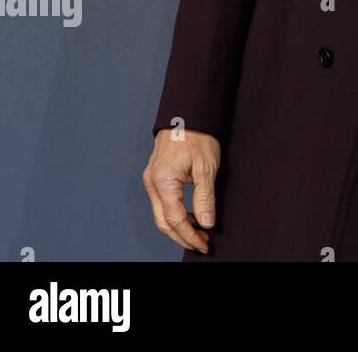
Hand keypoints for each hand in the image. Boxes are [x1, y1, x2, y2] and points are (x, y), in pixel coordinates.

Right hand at [142, 127, 220, 252]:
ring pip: (161, 214)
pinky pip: (162, 203)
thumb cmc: (197, 136)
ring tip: (198, 232)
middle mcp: (152, 183)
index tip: (204, 243)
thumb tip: (206, 222)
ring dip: (178, 226)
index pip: (174, 219)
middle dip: (182, 236)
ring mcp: (151, 180)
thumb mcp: (206, 167)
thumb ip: (205, 197)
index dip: (190, 234)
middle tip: (201, 243)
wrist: (188, 114)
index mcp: (163, 181)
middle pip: (163, 222)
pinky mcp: (155, 177)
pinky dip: (174, 214)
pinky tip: (190, 216)